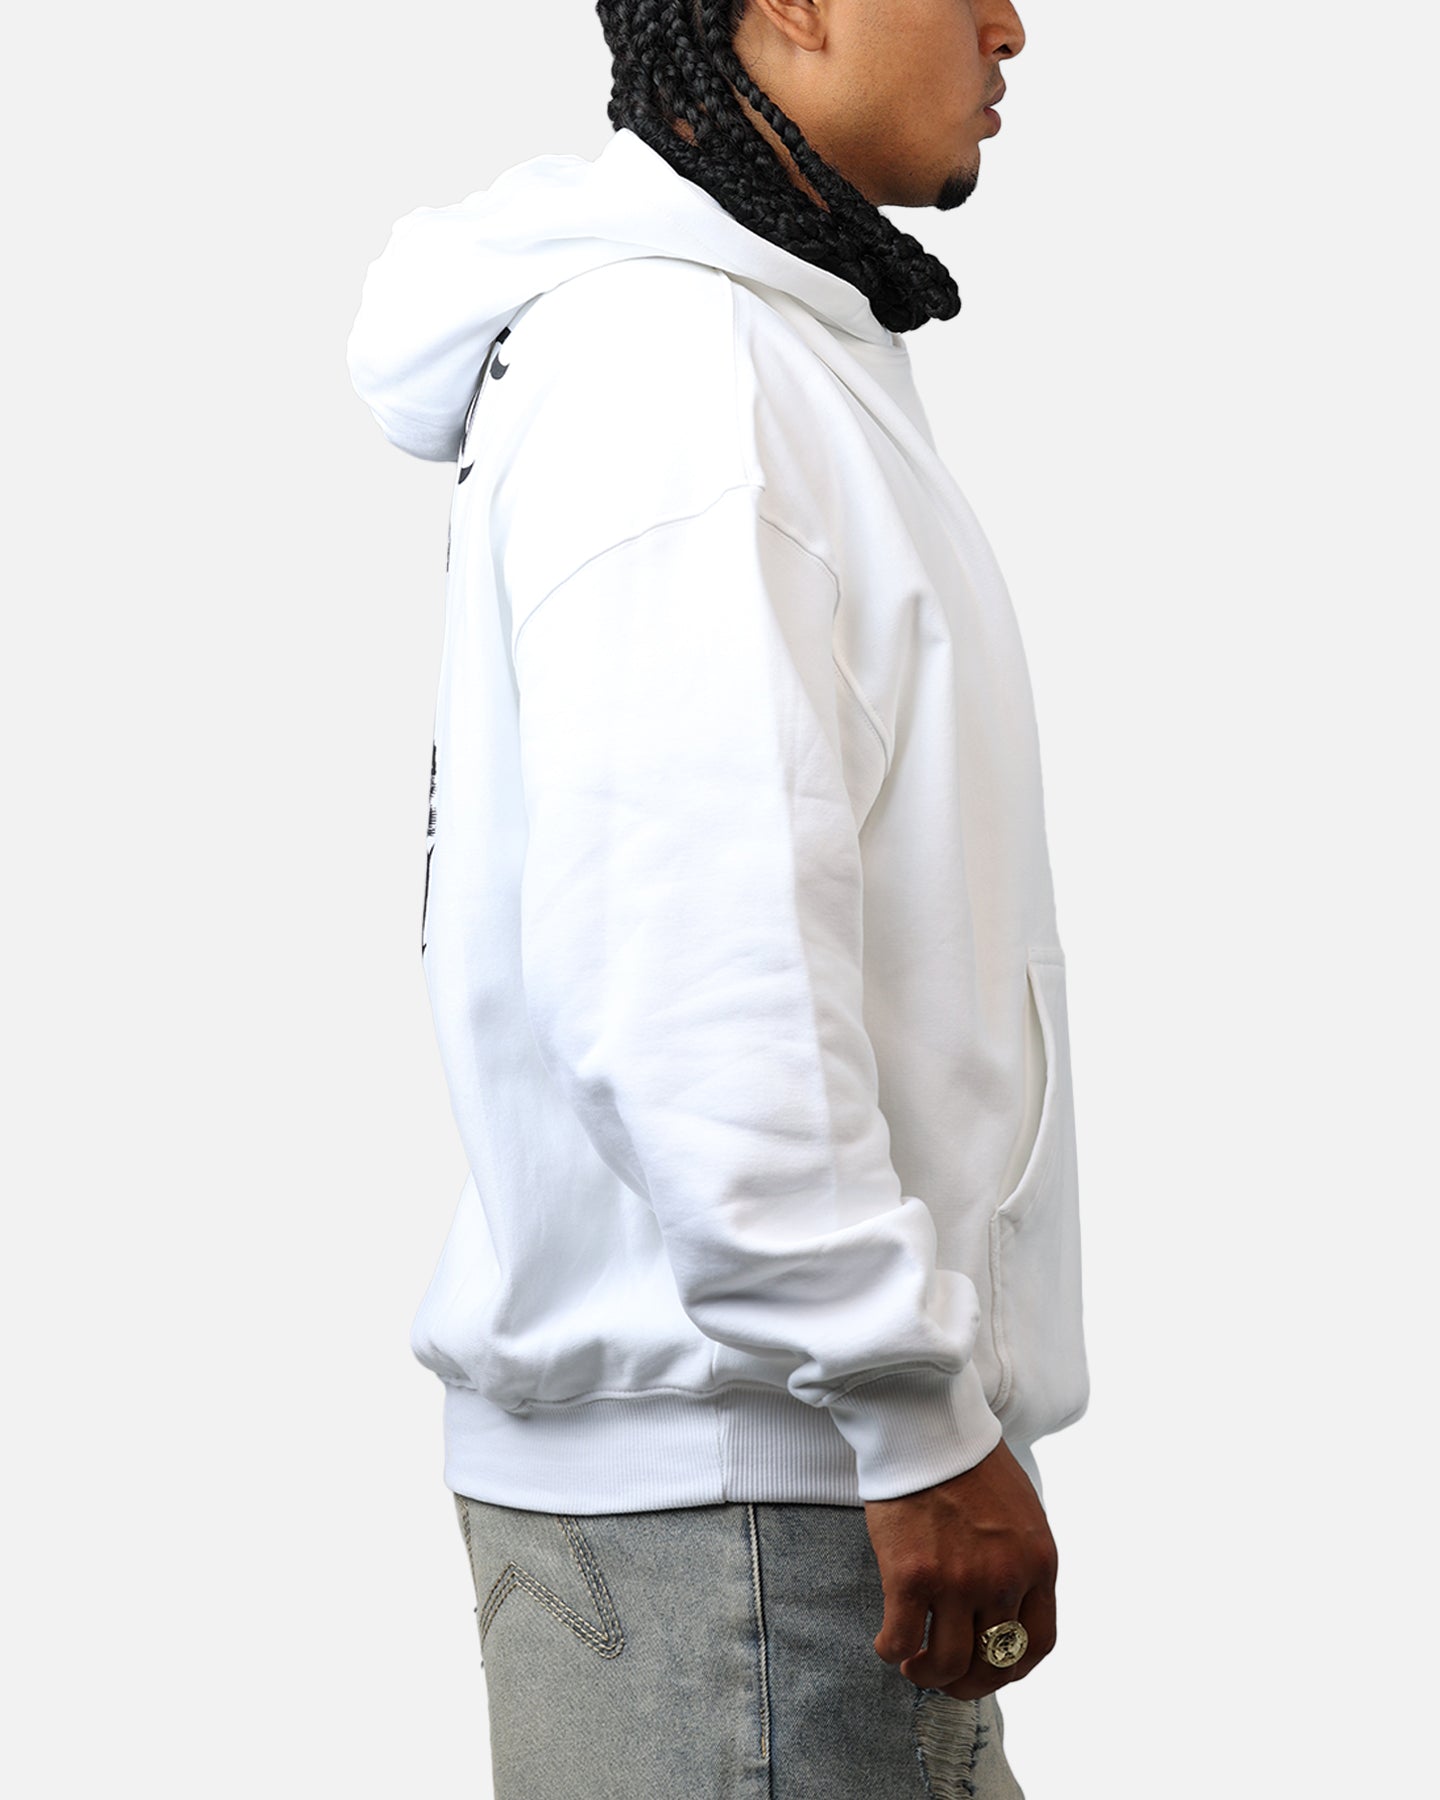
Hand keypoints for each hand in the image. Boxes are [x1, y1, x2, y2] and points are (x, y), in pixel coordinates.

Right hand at [863, 1435, 1057, 1699]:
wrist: (926, 1424)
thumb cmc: (968, 1462)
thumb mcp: (1020, 1513)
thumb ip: (1019, 1560)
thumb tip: (1005, 1608)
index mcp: (1037, 1562)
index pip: (1038, 1644)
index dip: (1012, 1668)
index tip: (988, 1667)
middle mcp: (1004, 1578)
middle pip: (993, 1663)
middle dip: (968, 1682)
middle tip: (945, 1676)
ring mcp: (957, 1581)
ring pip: (946, 1664)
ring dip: (927, 1675)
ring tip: (912, 1663)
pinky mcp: (910, 1575)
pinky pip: (900, 1640)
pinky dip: (891, 1651)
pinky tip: (886, 1642)